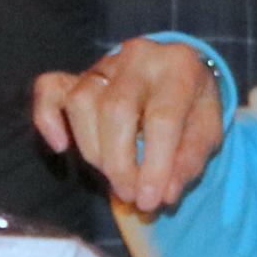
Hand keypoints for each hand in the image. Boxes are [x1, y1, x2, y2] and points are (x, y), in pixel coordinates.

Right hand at [29, 37, 226, 214]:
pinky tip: (61, 146)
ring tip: (114, 175)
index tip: (149, 201)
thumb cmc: (193, 106)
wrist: (176, 73)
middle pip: (116, 110)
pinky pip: (49, 88)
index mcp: (179, 66)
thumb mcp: (208, 131)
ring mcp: (104, 62)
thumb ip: (189, 161)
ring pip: (83, 102)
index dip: (155, 165)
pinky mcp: (77, 74)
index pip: (162, 118)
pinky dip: (48, 119)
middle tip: (129, 195)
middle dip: (120, 163)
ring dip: (94, 150)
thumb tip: (165, 193)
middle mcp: (139, 55)